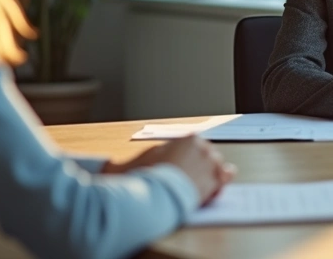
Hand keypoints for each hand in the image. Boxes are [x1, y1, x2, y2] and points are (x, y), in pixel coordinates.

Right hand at [106, 135, 235, 205]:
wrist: (155, 194)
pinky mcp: (217, 178)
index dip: (188, 160)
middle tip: (187, 181)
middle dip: (199, 167)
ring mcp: (212, 162)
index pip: (195, 147)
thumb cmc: (144, 179)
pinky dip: (221, 182)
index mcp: (187, 139)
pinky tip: (213, 189)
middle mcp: (203, 147)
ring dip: (210, 175)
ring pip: (217, 166)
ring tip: (197, 187)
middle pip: (207, 156)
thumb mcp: (131, 166)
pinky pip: (226, 176)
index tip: (181, 169)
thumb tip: (106, 166)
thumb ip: (121, 164)